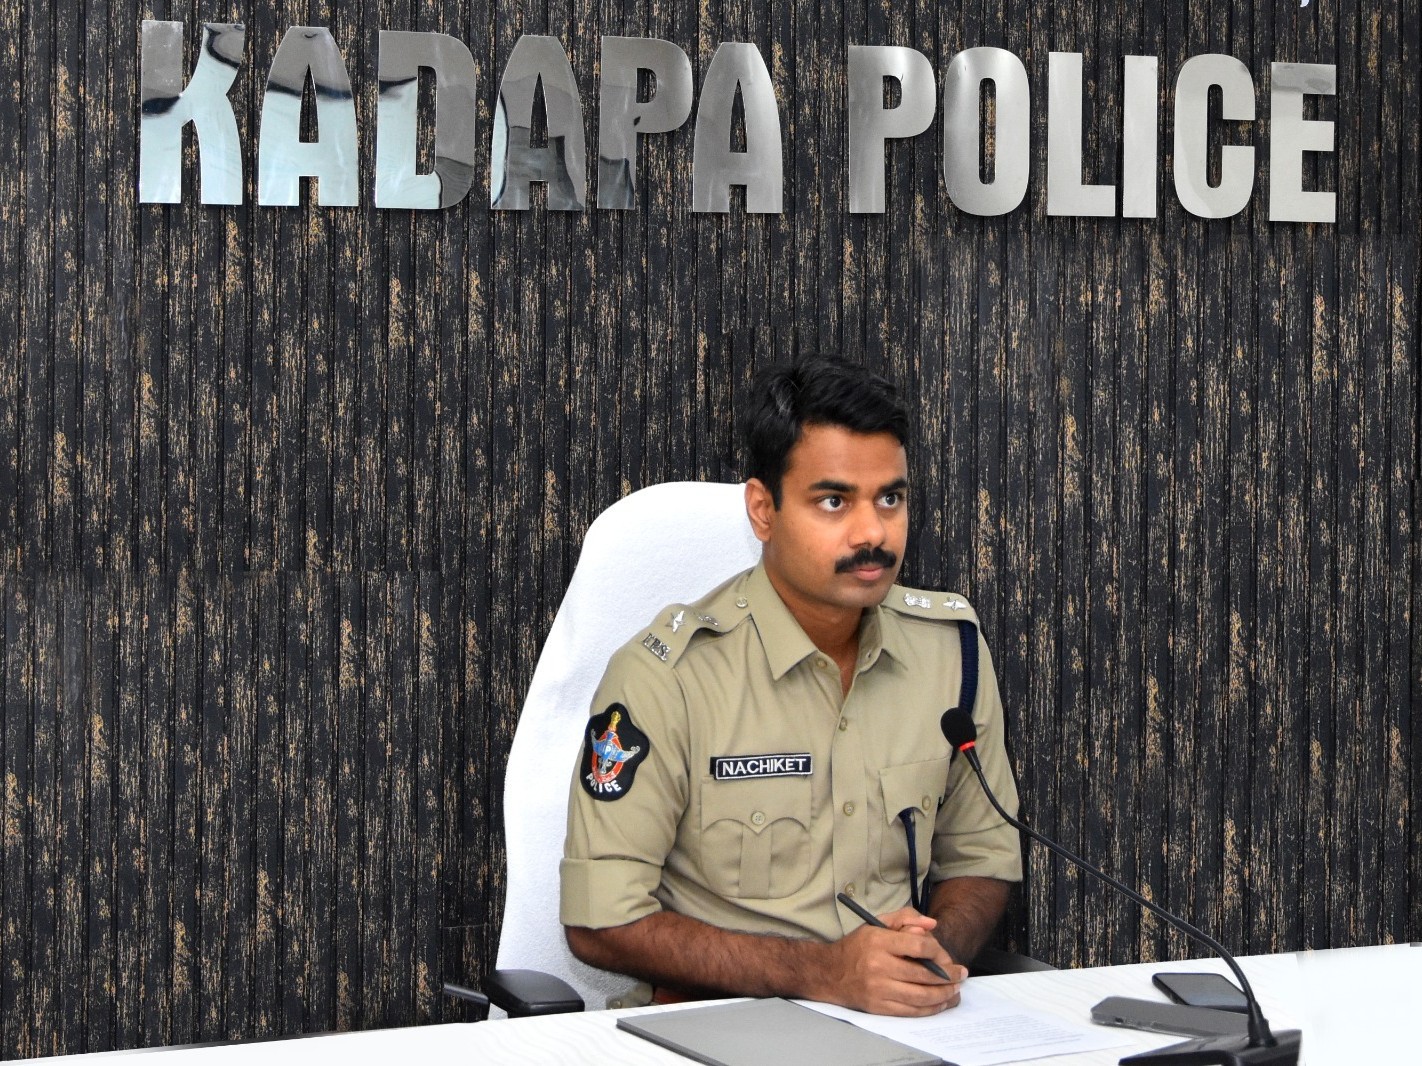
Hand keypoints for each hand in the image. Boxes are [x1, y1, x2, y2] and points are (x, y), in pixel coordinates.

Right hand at [823, 907, 966, 1016]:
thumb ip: (906, 917)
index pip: (919, 946)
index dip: (939, 952)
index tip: (948, 958)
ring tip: (955, 991)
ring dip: (944, 995)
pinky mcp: (879, 1007)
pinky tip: (939, 1003)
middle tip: (961, 975)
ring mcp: (879, 989)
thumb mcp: (877, 923)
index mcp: (879, 941)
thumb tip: (932, 925)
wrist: (830, 973)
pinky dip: (930, 1009)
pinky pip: (911, 1011)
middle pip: (924, 974)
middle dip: (948, 976)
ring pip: (921, 996)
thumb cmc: (858, 947)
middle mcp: (879, 965)